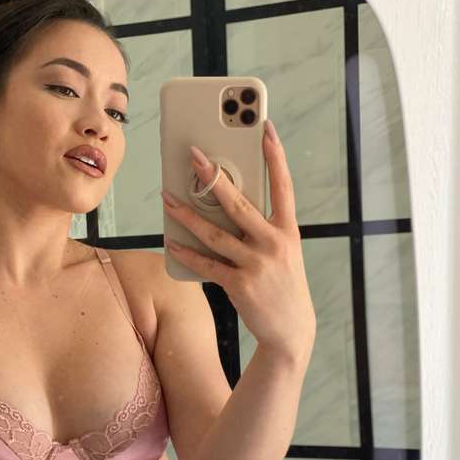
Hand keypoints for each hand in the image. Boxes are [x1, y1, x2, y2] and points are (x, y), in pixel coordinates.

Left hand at [161, 119, 315, 366]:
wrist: (292, 331)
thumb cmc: (283, 286)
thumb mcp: (284, 253)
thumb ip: (261, 229)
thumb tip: (225, 206)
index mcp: (288, 231)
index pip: (283, 186)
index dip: (275, 156)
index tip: (265, 128)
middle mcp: (275, 244)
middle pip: (239, 204)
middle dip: (214, 177)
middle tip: (194, 156)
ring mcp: (257, 264)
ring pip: (215, 233)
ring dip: (187, 214)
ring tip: (167, 198)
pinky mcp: (240, 285)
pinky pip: (207, 264)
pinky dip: (187, 252)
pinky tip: (171, 241)